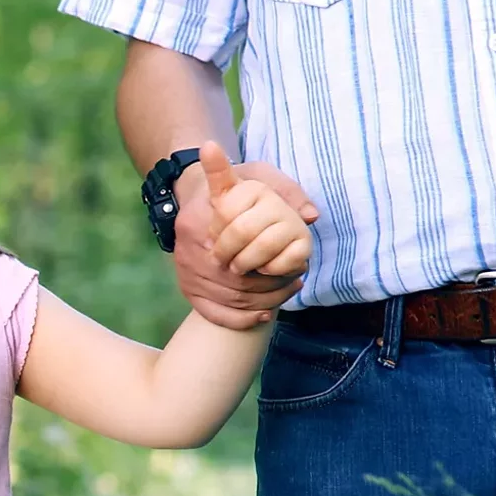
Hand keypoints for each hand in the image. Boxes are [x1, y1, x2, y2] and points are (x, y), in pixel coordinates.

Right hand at [170, 141, 318, 328]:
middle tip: (298, 277)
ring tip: (288, 290)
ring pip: (230, 298)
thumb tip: (310, 216)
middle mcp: (188, 245)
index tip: (298, 260)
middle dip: (273, 284)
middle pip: (236, 279)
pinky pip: (214, 313)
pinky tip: (265, 313)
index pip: (240, 245)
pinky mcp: (186, 286)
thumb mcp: (258, 175)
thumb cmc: (233, 187)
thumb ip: (285, 191)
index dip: (273, 258)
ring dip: (264, 301)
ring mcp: (185, 269)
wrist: (195, 195)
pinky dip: (241, 319)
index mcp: (203, 215)